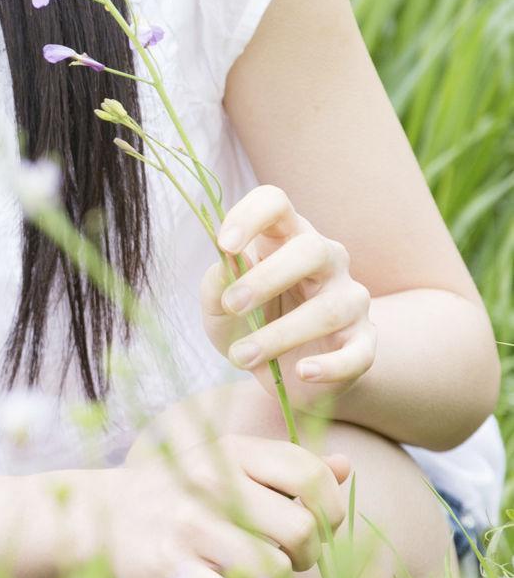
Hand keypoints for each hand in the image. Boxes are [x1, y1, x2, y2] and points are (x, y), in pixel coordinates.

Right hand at [96, 431, 353, 577]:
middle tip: (291, 559)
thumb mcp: (225, 463)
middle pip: (301, 528)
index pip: (309, 474)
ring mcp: (190, 525)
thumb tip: (346, 467)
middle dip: (308, 553)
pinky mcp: (172, 568)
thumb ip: (283, 466)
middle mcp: (212, 482)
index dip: (331, 506)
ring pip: (273, 569)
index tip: (321, 525)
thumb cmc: (178, 491)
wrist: (101, 514)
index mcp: (232, 451)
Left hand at [199, 184, 376, 410]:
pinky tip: (302, 372)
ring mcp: (351, 300)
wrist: (283, 374)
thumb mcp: (219, 309)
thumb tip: (223, 269)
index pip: (276, 203)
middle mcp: (326, 260)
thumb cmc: (249, 325)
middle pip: (311, 249)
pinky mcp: (364, 342)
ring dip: (279, 335)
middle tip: (232, 305)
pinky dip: (329, 366)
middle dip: (268, 277)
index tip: (224, 245)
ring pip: (328, 309)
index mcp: (286, 238)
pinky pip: (356, 353)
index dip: (250, 216)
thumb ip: (214, 287)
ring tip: (240, 356)